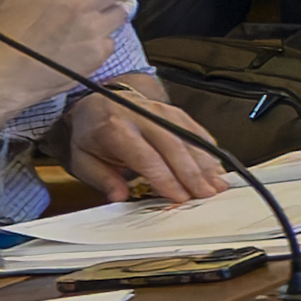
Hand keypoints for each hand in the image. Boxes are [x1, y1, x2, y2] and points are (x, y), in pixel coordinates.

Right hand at [0, 0, 144, 91]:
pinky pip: (111, 40)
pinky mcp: (97, 54)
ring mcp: (92, 30)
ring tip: (92, 15)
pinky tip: (82, 41)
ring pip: (123, 12)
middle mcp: (81, 3)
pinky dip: (101, 38)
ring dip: (113, 9)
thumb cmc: (3, 33)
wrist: (2, 74)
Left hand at [63, 81, 226, 208]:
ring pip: (189, 137)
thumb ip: (103, 180)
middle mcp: (142, 116)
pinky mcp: (175, 112)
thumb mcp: (84, 160)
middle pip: (173, 146)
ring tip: (217, 186)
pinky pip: (196, 130)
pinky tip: (216, 168)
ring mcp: (161, 111)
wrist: (98, 103)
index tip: (179, 197)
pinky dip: (208, 150)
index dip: (165, 178)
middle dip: (192, 174)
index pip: (146, 156)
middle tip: (205, 196)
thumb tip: (119, 197)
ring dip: (206, 163)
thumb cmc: (92, 136)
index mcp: (115, 128)